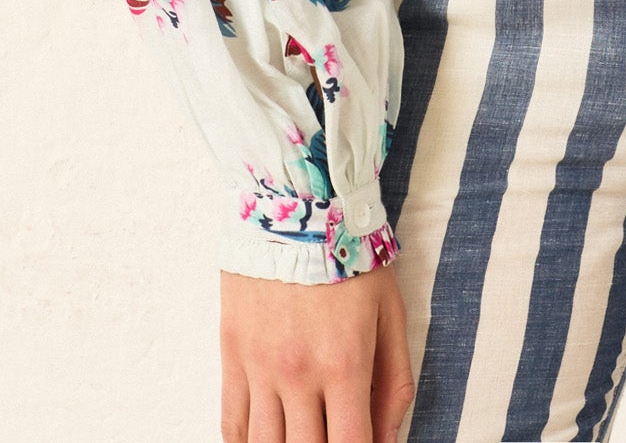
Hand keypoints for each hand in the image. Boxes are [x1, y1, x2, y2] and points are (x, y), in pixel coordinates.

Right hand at [220, 262, 413, 442]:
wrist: (295, 205)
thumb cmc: (350, 256)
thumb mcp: (391, 311)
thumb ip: (394, 381)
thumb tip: (388, 439)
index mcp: (344, 364)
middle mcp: (299, 374)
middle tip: (331, 434)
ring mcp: (260, 367)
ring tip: (300, 434)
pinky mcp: (232, 355)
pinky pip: (231, 424)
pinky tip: (264, 440)